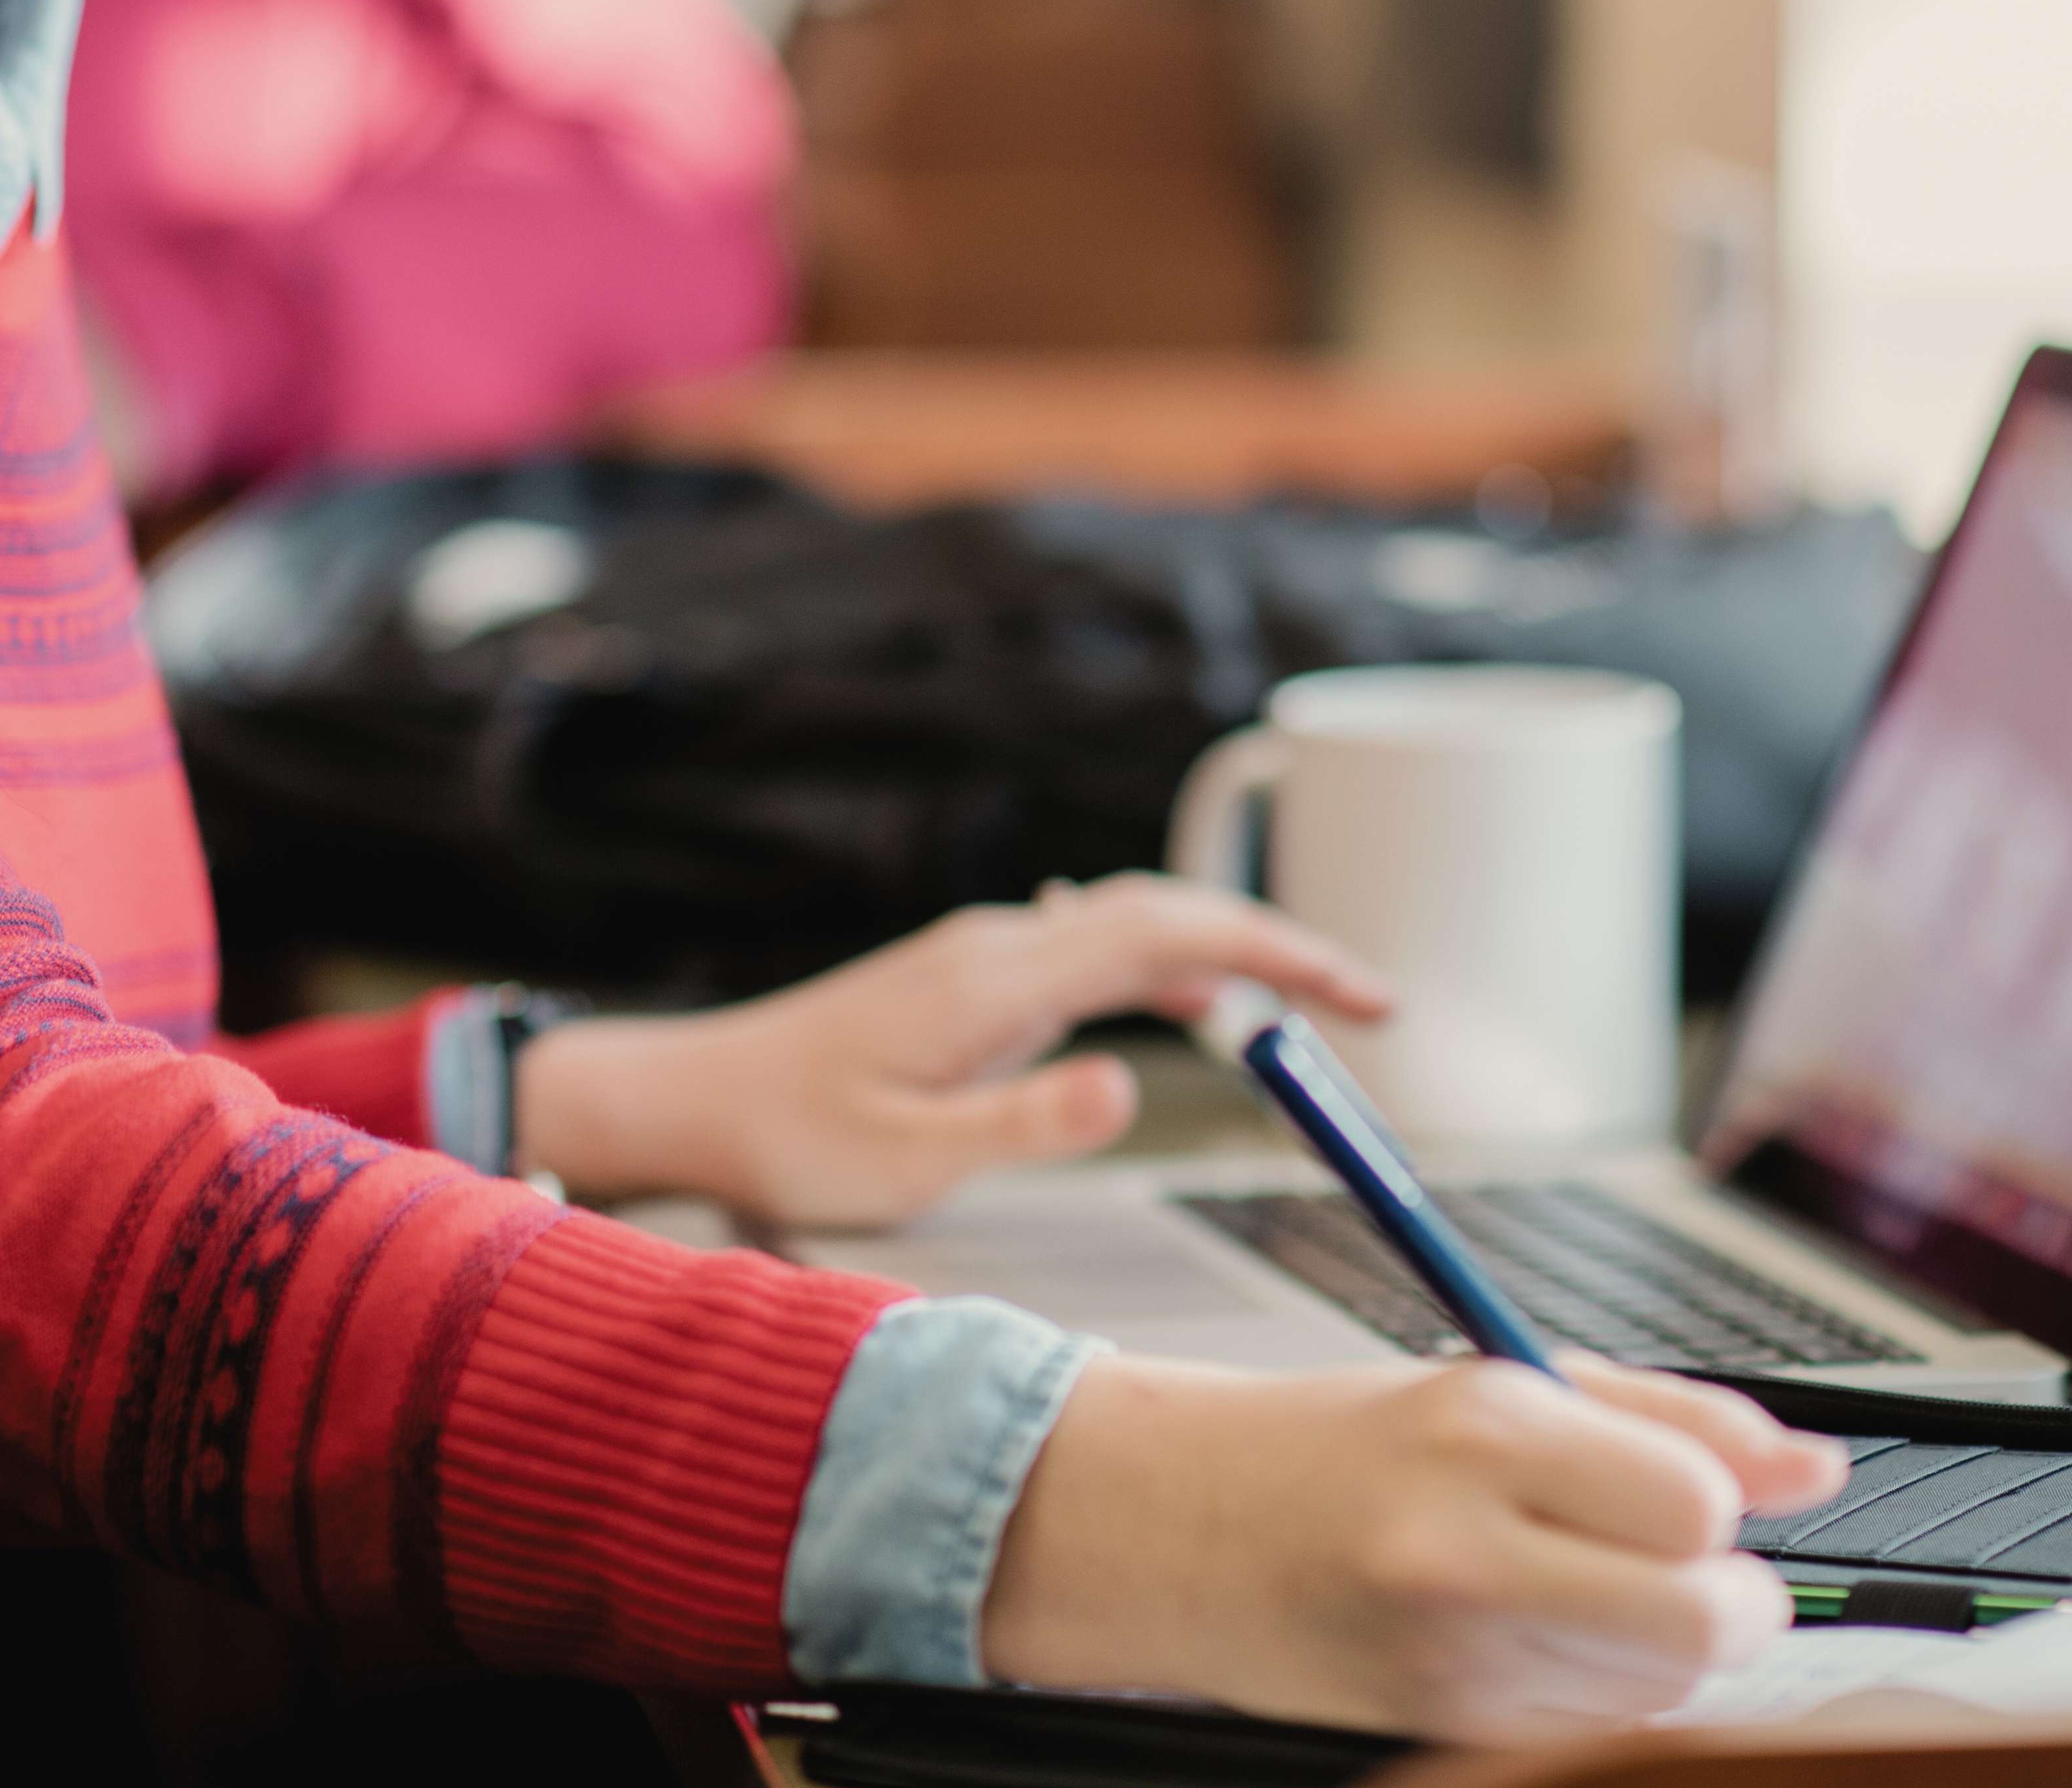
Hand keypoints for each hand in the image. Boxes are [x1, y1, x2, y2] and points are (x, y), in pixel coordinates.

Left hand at [509, 872, 1390, 1226]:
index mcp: (997, 980)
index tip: (1363, 991)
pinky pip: (1093, 954)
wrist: (697, 1097)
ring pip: (1134, 927)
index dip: (1277, 949)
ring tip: (1313, 1007)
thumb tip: (1130, 1084)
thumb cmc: (790, 1138)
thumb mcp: (910, 1158)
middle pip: (1167, 913)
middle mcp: (1000, 947)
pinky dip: (1165, 970)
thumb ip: (1024, 1120)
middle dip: (1279, 943)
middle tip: (1373, 1001)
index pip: (1167, 934)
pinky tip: (1195, 1009)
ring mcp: (986, 957)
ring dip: (1228, 954)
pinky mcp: (972, 981)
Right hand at [982, 1353, 1848, 1742]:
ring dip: (1660, 1651)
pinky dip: (1595, 1694)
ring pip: (1663, 1691)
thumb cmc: (1334, 1444)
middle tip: (1675, 1568)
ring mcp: (1453, 1653)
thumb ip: (1665, 1418)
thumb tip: (1813, 1467)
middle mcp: (1469, 1545)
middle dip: (1723, 1602)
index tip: (1685, 1504)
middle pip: (1704, 1623)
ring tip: (1574, 1593)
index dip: (1715, 1511)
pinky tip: (1530, 1641)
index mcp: (1482, 1428)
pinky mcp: (1447, 1729)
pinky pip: (1593, 1727)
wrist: (1171, 1527)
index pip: (1696, 1507)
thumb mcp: (1491, 1384)